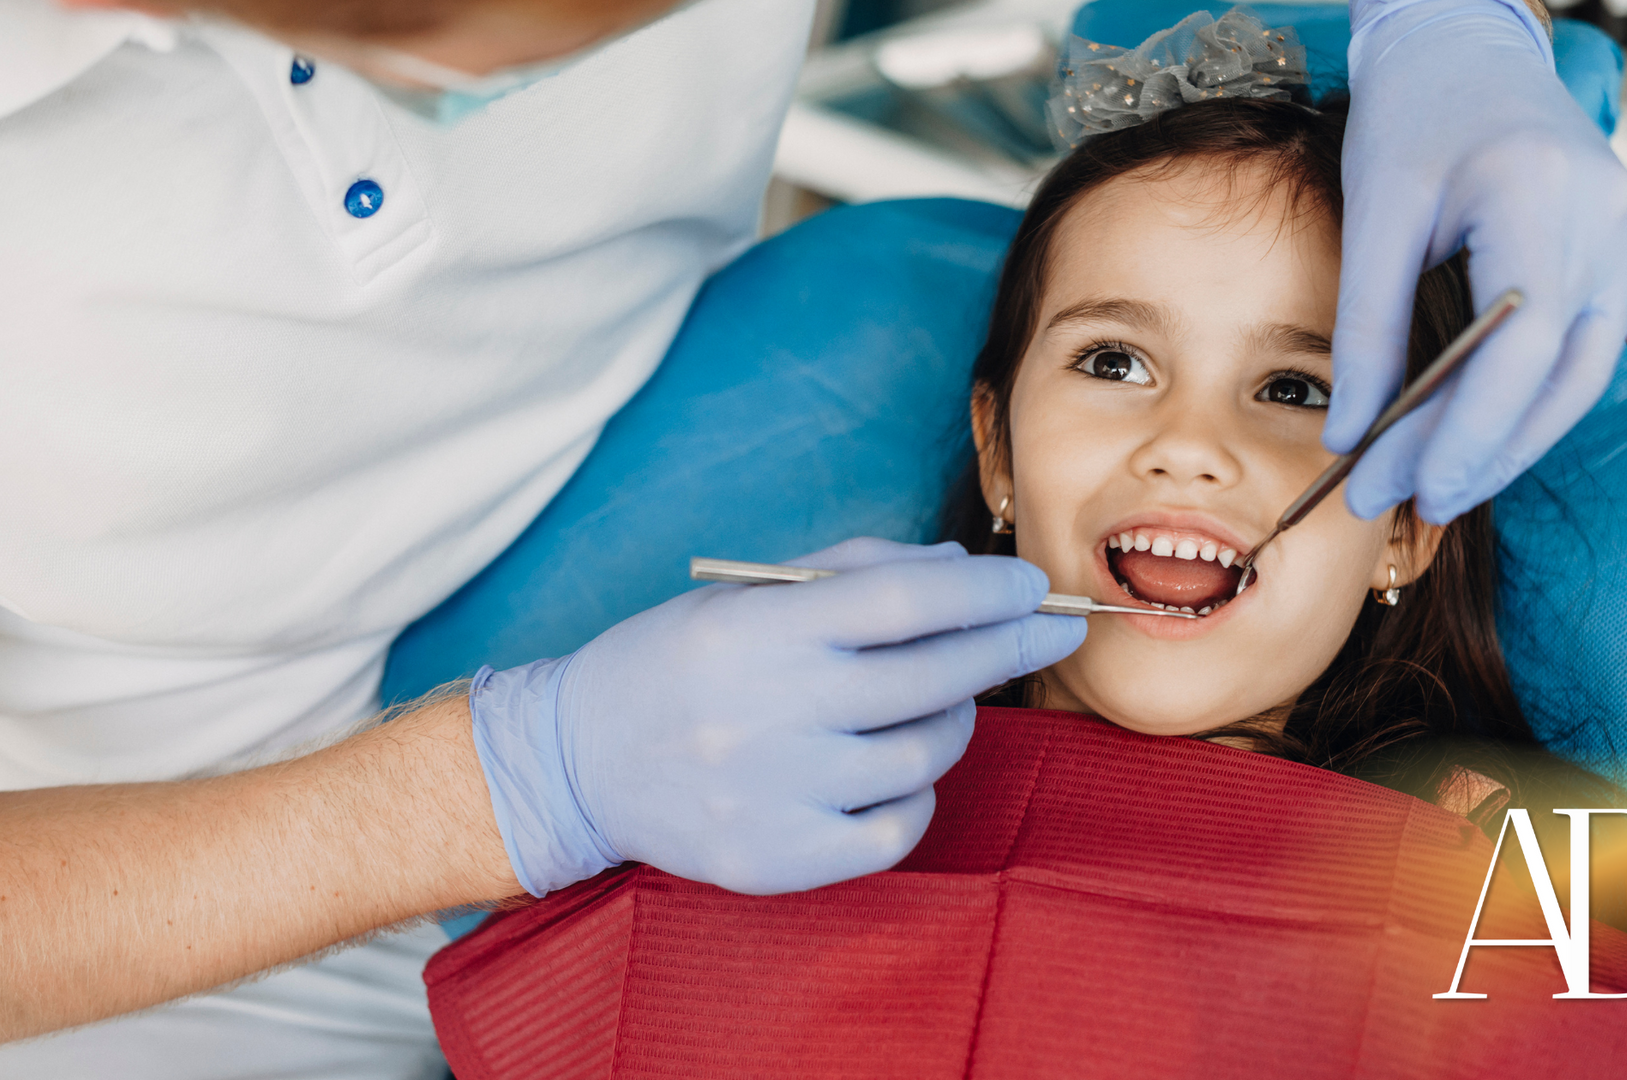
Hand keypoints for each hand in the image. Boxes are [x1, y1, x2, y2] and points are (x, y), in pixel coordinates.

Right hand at [468, 537, 1084, 895]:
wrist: (578, 761)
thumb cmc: (676, 663)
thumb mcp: (747, 594)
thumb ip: (856, 573)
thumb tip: (966, 571)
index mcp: (756, 632)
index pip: (901, 603)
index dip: (983, 593)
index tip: (1032, 587)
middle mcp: (765, 713)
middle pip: (931, 678)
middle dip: (1007, 647)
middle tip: (1048, 631)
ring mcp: (773, 794)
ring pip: (924, 757)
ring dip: (954, 720)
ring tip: (938, 702)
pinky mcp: (778, 860)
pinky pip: (896, 830)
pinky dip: (917, 795)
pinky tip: (897, 770)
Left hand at [1333, 0, 1626, 523]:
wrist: (1467, 55)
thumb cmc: (1414, 122)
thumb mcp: (1375, 210)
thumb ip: (1366, 324)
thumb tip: (1348, 437)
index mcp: (1537, 201)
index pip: (1514, 347)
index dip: (1458, 431)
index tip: (1395, 487)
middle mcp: (1605, 227)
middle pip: (1547, 378)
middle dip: (1467, 452)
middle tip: (1389, 505)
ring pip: (1584, 380)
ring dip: (1517, 450)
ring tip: (1443, 498)